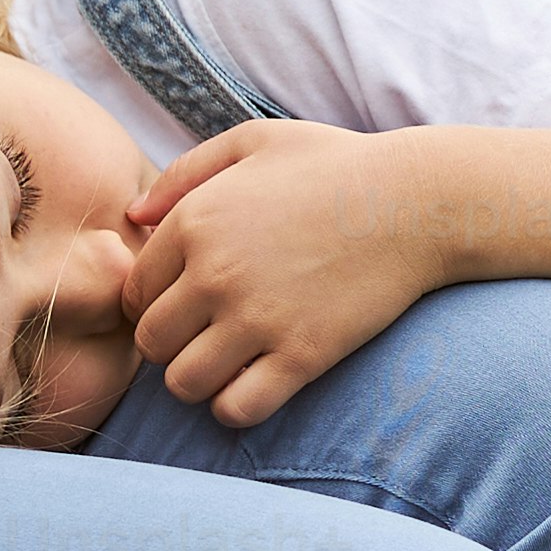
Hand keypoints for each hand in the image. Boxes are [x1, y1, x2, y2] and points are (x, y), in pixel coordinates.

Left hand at [123, 119, 453, 429]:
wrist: (415, 202)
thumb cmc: (335, 166)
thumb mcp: (255, 142)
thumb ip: (186, 173)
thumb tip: (134, 218)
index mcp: (195, 222)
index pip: (135, 292)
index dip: (154, 304)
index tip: (188, 305)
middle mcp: (215, 273)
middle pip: (150, 343)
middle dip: (170, 347)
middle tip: (205, 339)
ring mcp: (258, 318)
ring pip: (183, 384)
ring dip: (198, 383)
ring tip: (227, 367)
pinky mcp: (303, 354)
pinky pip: (238, 408)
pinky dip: (236, 409)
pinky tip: (257, 387)